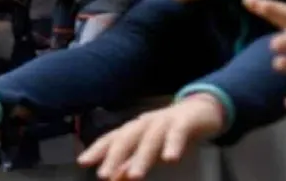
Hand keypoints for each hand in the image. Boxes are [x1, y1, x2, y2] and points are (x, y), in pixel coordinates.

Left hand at [78, 94, 224, 179]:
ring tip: (134, 176)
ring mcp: (164, 121)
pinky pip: (177, 133)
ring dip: (141, 158)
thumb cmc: (170, 132)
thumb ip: (131, 163)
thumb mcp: (150, 149)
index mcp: (134, 129)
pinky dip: (173, 145)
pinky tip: (170, 159)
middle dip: (114, 157)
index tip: (83, 162)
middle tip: (103, 175)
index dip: (97, 149)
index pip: (112, 139)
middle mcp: (145, 123)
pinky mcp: (185, 122)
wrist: (202, 110)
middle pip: (126, 139)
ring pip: (150, 139)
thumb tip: (113, 178)